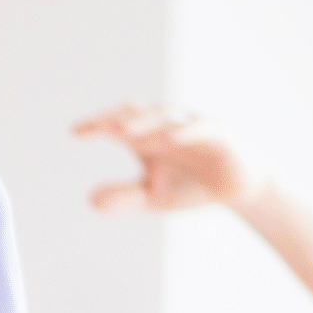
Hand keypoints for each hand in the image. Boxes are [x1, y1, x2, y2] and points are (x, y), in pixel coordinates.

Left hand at [74, 102, 261, 214]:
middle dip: (116, 117)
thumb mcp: (154, 198)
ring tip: (124, 131)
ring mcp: (193, 126)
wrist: (237, 189)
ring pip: (167, 116)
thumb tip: (90, 200)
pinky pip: (202, 128)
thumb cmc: (191, 187)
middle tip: (94, 127)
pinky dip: (186, 131)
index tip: (75, 131)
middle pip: (137, 112)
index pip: (117, 124)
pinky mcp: (220, 134)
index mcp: (147, 136)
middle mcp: (167, 125)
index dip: (97, 125)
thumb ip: (125, 198)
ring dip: (145, 122)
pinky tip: (171, 138)